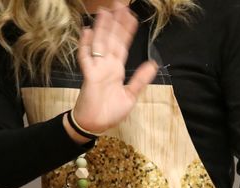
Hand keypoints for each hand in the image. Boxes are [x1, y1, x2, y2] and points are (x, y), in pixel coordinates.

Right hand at [67, 2, 157, 140]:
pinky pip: (86, 58)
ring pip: (100, 44)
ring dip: (102, 28)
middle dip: (115, 23)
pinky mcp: (89, 75)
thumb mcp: (131, 94)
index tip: (131, 17)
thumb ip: (140, 79)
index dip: (126, 31)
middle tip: (119, 6)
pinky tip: (88, 31)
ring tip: (105, 12)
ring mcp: (97, 68)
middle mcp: (106, 65)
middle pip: (111, 40)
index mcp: (117, 69)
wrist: (95, 124)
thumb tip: (153, 64)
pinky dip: (86, 45)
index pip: (122, 45)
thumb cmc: (111, 110)